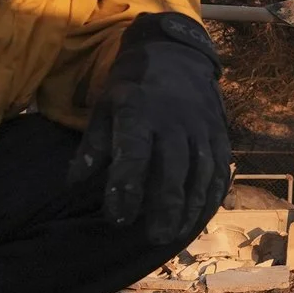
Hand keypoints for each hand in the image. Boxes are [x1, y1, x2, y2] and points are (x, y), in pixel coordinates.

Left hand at [69, 12, 231, 244]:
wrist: (176, 54)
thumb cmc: (133, 87)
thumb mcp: (105, 107)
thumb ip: (93, 146)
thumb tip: (74, 184)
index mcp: (140, 113)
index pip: (133, 155)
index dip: (126, 188)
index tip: (117, 218)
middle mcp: (175, 121)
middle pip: (173, 170)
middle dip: (165, 207)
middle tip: (154, 238)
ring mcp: (201, 128)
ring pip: (201, 173)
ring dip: (190, 208)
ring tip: (176, 234)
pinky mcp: (219, 134)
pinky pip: (219, 168)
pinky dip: (211, 195)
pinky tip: (199, 216)